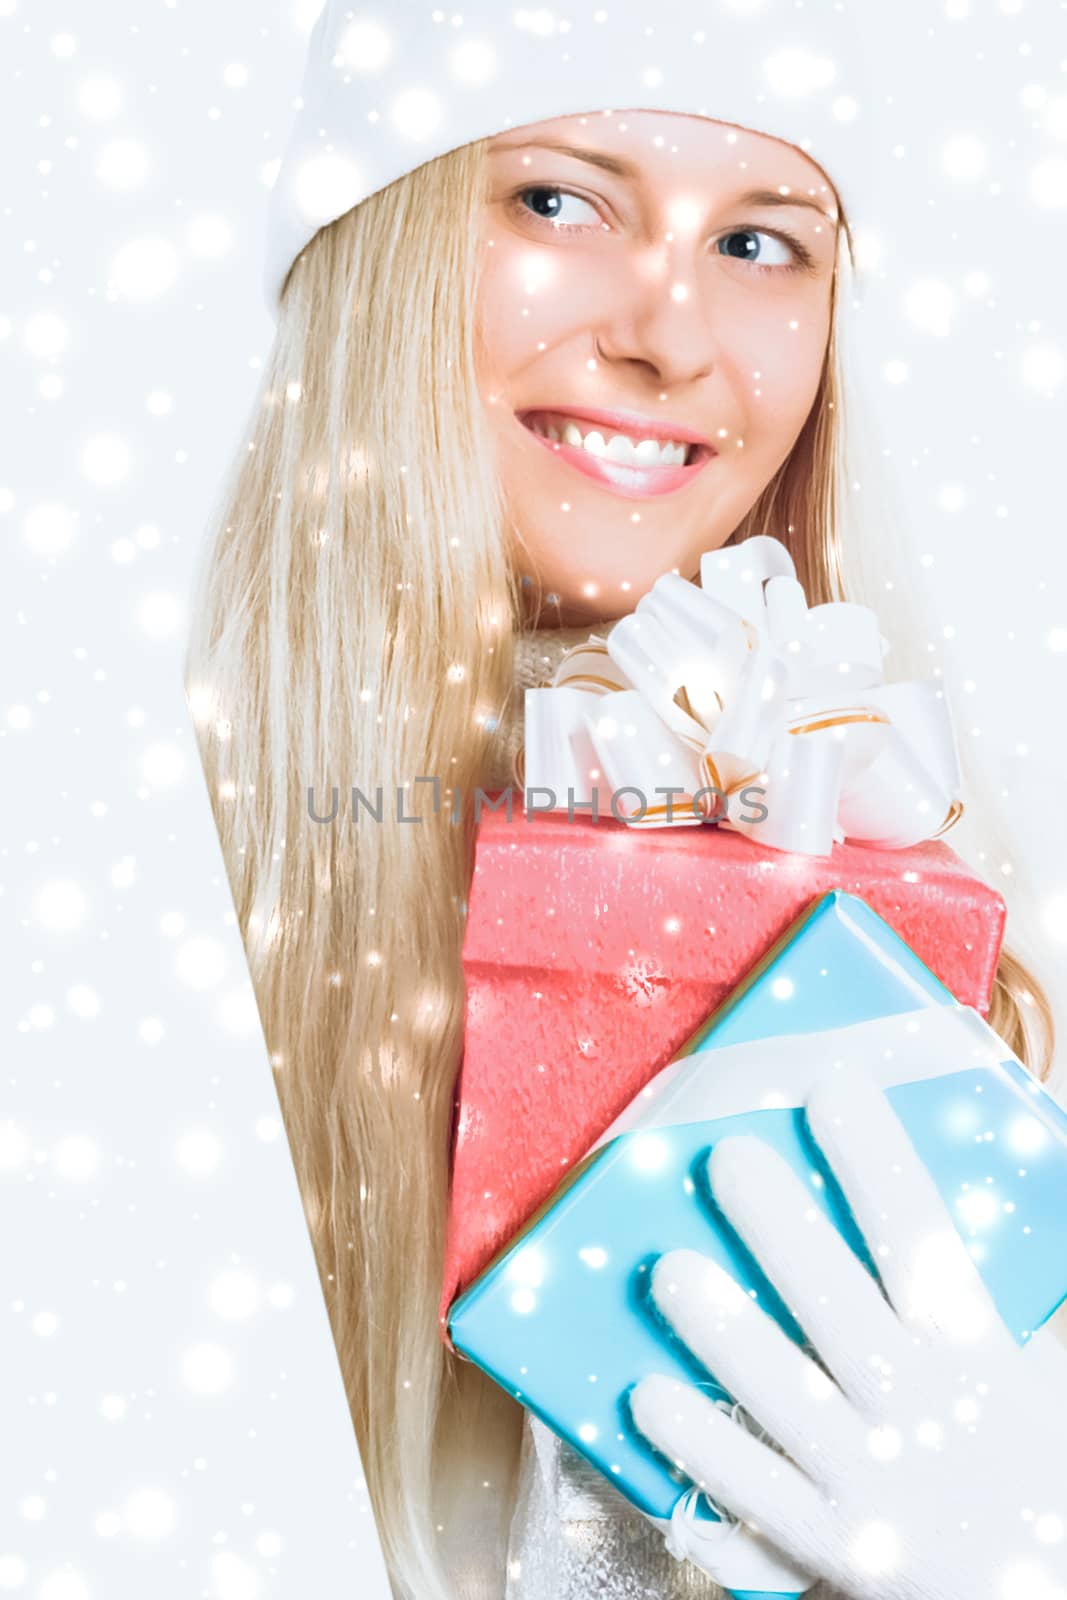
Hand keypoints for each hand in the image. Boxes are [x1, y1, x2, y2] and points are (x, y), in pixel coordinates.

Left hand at [629, 1069, 1066, 1599]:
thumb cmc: (1005, 1451)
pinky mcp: (828, 1546)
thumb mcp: (1001, 1363)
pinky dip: (698, 1449)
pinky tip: (645, 1396)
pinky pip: (752, 1494)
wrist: (1031, 1593)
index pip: (923, 1238)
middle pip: (840, 1306)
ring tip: (669, 1269)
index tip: (831, 1089)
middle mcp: (921, 1411)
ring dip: (723, 1330)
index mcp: (972, 1353)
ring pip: (784, 1397)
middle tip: (725, 1158)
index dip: (875, 1160)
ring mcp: (872, 1482)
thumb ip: (940, 1291)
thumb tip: (875, 1182)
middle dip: (782, 1228)